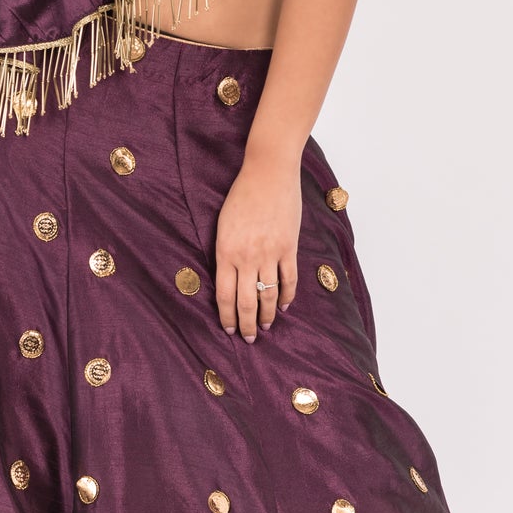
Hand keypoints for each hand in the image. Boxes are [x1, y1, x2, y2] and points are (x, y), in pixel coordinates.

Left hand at [214, 154, 300, 341]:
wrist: (267, 174)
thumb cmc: (241, 196)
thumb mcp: (223, 225)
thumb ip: (225, 252)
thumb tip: (228, 277)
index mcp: (225, 252)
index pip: (225, 295)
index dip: (227, 316)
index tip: (228, 329)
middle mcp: (247, 257)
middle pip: (246, 302)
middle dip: (246, 325)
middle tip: (247, 338)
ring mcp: (270, 253)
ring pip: (268, 295)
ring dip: (266, 315)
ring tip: (265, 327)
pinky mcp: (289, 248)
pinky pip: (288, 279)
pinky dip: (286, 296)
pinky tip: (283, 306)